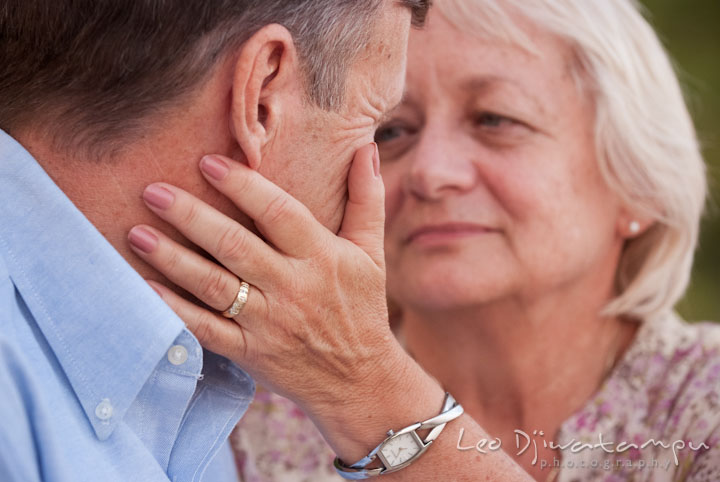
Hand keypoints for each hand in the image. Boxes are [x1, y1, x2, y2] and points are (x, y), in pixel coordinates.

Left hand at [128, 143, 404, 415]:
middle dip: (191, 215)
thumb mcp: (371, 252)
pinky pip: (206, 329)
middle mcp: (292, 287)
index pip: (278, 212)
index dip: (242, 186)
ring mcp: (268, 323)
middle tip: (152, 191)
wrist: (360, 380)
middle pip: (235, 245)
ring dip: (172, 258)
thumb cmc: (362, 308)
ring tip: (136, 232)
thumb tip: (365, 147)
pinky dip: (174, 310)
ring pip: (213, 285)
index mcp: (321, 257)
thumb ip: (365, 199)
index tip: (207, 162)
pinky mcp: (250, 352)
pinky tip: (144, 288)